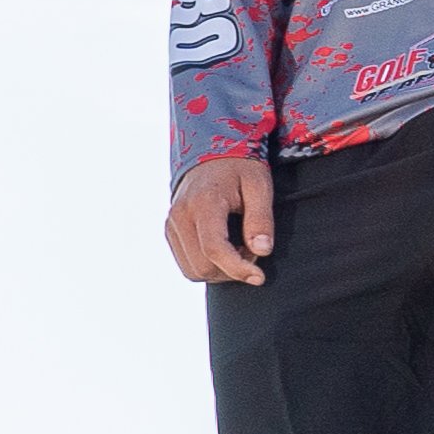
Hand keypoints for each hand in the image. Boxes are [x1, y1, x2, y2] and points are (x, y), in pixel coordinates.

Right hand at [165, 156, 276, 287]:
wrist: (211, 155)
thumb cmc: (240, 169)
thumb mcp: (259, 186)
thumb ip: (261, 218)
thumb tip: (262, 251)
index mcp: (203, 203)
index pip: (215, 249)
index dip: (238, 269)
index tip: (259, 277)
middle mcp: (181, 216)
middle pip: (203, 266)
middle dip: (232, 269)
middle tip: (253, 250)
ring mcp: (172, 225)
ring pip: (193, 270)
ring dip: (221, 271)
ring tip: (240, 248)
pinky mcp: (170, 232)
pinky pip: (187, 264)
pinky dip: (208, 267)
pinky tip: (225, 250)